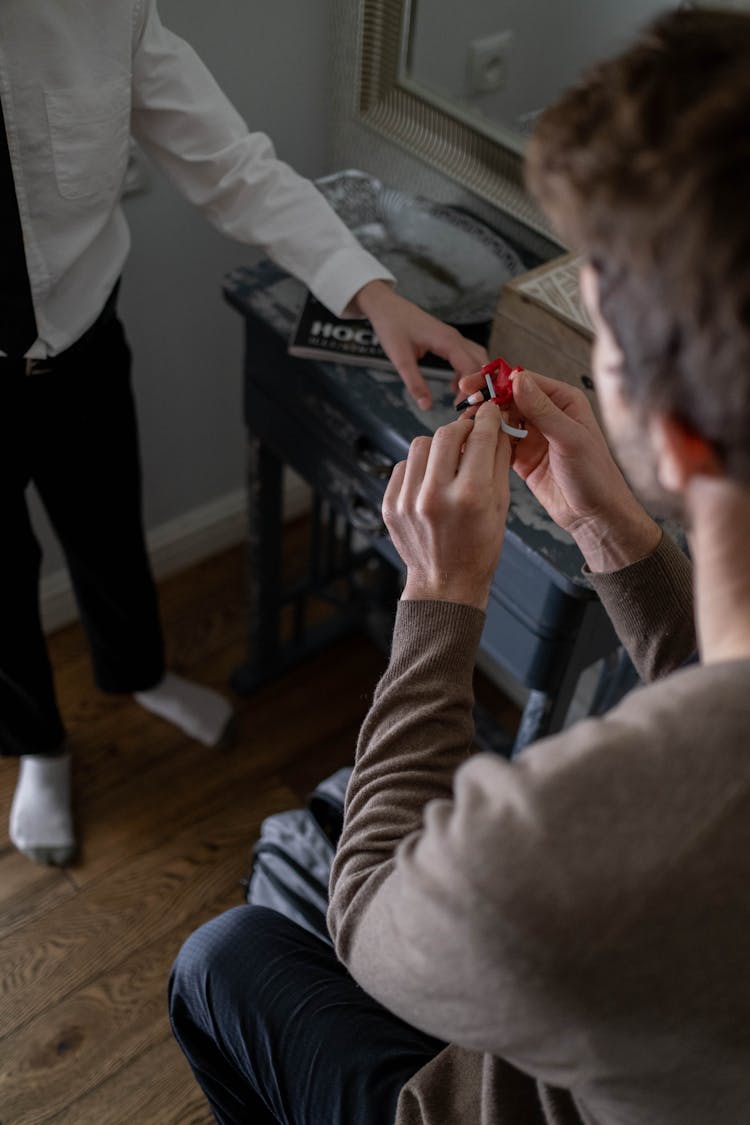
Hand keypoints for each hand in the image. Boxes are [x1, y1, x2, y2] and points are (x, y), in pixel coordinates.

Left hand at [353, 281, 486, 409]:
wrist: (385, 306)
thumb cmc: (392, 327)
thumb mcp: (400, 359)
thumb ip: (415, 383)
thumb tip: (426, 406)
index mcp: (447, 342)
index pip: (471, 368)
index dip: (471, 389)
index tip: (462, 406)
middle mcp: (455, 338)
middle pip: (481, 362)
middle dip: (480, 384)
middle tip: (470, 406)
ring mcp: (453, 337)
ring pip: (477, 358)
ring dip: (476, 377)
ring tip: (465, 398)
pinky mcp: (448, 339)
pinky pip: (467, 356)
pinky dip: (467, 372)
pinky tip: (454, 386)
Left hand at [382, 401, 510, 609]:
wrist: (445, 584)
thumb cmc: (479, 547)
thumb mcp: (500, 506)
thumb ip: (498, 462)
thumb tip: (496, 425)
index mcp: (470, 496)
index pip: (479, 438)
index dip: (486, 418)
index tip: (487, 411)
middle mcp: (435, 496)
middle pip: (445, 434)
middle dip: (461, 428)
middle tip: (469, 433)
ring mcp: (408, 501)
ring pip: (420, 445)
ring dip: (438, 447)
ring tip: (448, 462)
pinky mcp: (390, 505)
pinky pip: (404, 466)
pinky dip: (419, 467)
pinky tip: (431, 481)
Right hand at [465, 367, 659, 572]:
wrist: (594, 515)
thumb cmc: (595, 476)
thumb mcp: (569, 438)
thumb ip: (543, 409)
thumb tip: (518, 379)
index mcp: (564, 401)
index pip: (524, 381)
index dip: (497, 380)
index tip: (475, 384)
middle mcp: (547, 415)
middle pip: (508, 398)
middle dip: (486, 400)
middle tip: (465, 404)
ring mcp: (533, 436)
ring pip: (500, 420)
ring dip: (484, 421)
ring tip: (465, 425)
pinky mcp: (522, 457)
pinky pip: (499, 443)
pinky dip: (486, 442)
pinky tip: (473, 443)